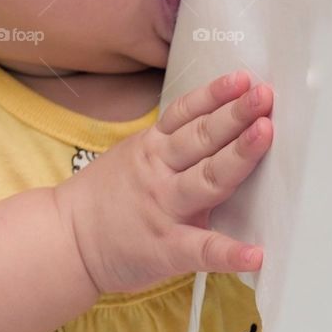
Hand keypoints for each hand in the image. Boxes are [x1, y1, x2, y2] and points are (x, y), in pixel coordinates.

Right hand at [55, 71, 273, 294]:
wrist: (66, 239)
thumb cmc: (106, 196)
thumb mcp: (134, 154)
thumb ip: (171, 142)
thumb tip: (218, 119)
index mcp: (152, 146)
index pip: (187, 113)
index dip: (215, 94)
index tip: (243, 78)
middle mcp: (159, 171)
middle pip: (202, 137)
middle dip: (235, 114)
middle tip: (264, 95)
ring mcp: (164, 209)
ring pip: (207, 178)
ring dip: (239, 155)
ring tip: (266, 134)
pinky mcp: (166, 249)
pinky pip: (201, 249)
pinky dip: (228, 252)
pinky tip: (255, 252)